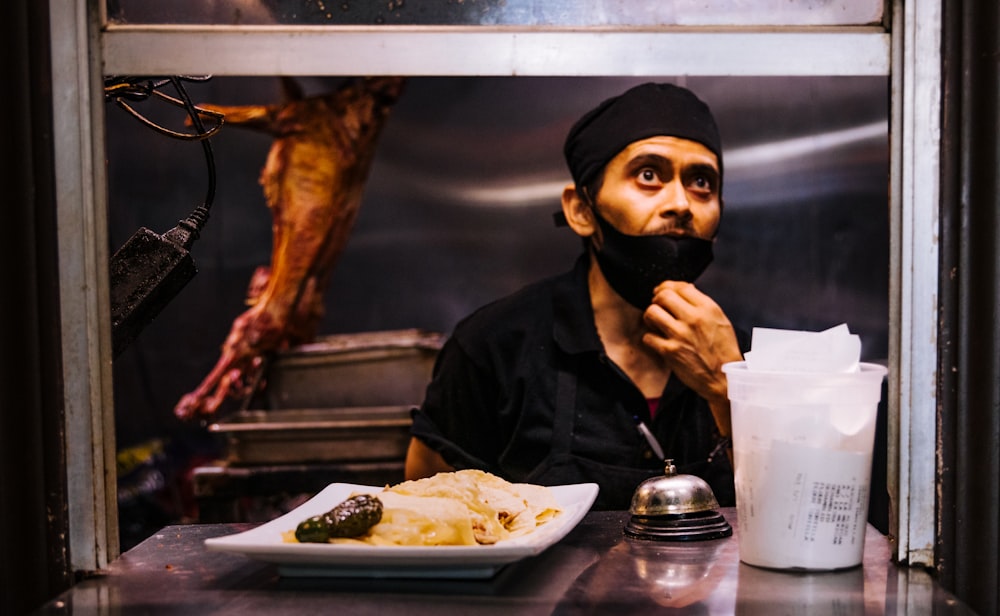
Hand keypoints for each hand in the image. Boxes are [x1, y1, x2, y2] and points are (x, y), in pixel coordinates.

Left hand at [641, 281, 742, 424]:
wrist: (725, 378)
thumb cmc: (722, 349)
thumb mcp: (720, 320)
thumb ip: (702, 305)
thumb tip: (684, 289)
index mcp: (708, 308)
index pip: (681, 287)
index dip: (669, 288)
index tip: (664, 293)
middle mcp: (694, 318)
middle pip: (663, 296)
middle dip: (657, 300)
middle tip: (658, 308)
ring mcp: (680, 334)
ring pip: (651, 312)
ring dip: (650, 317)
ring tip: (656, 324)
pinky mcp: (670, 351)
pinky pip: (648, 336)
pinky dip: (650, 339)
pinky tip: (658, 341)